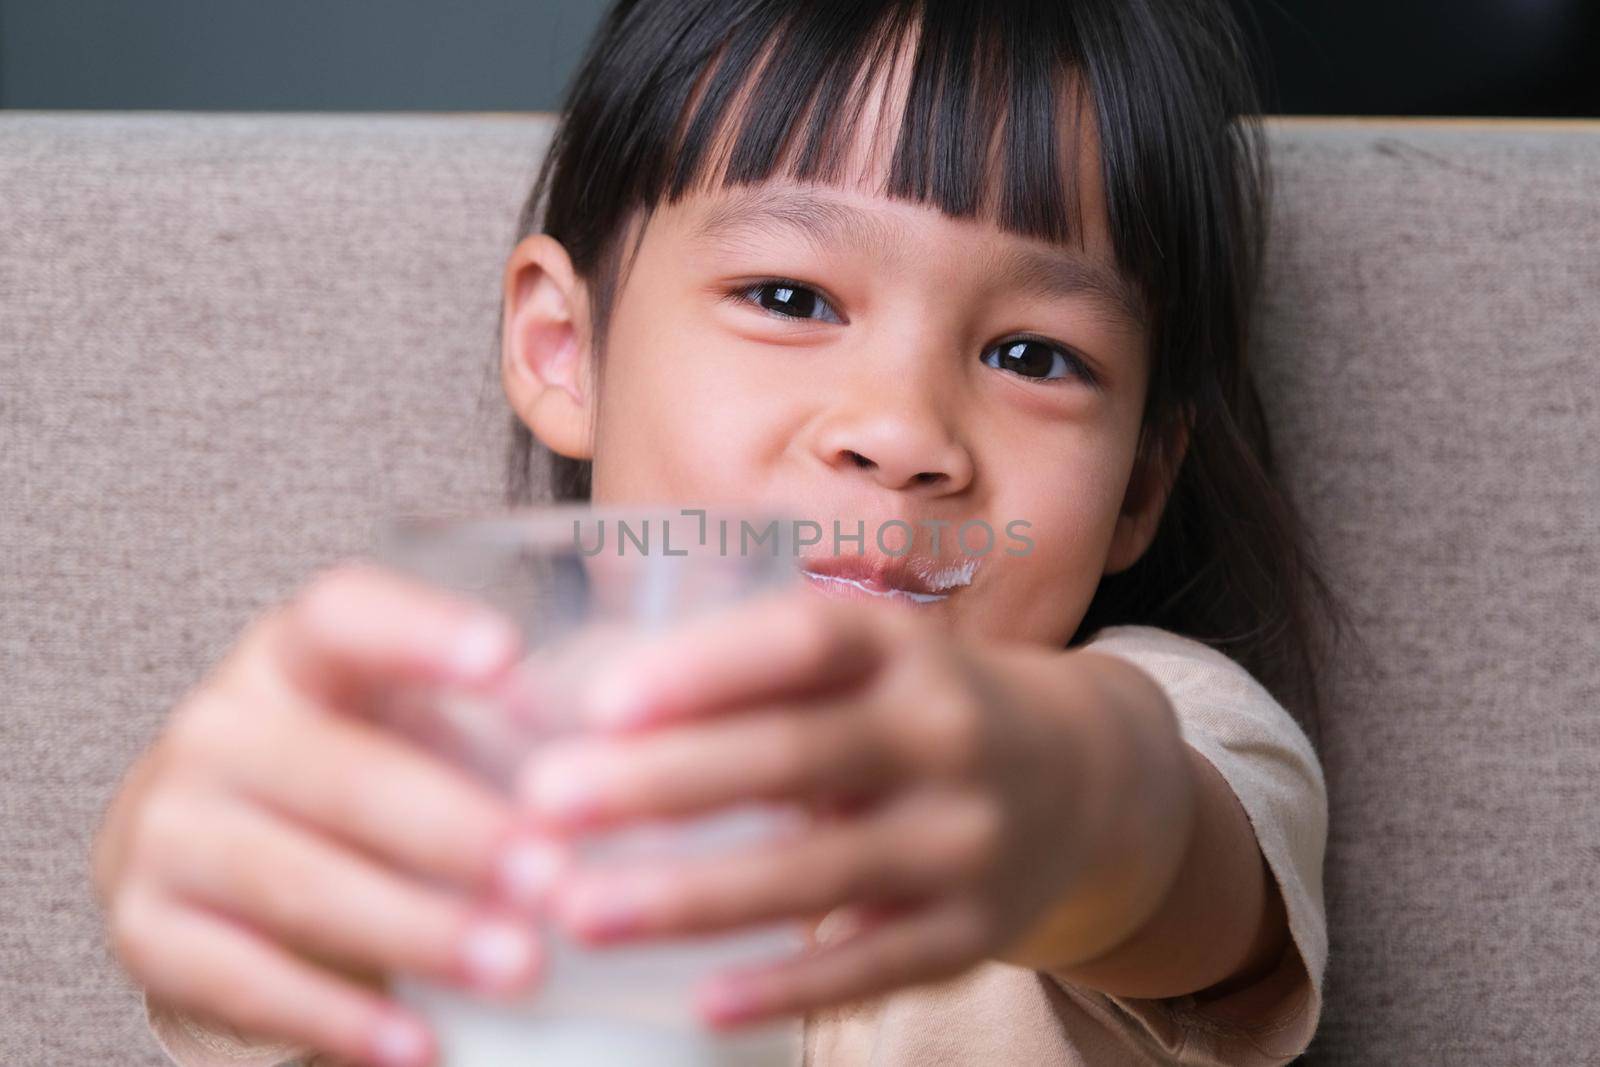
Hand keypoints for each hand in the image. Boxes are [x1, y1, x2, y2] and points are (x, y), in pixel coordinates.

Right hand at [93, 562, 566, 1066]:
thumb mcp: (407, 720)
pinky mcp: (146, 926)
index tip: (508, 658)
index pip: (344, 618)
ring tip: (519, 966)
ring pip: (299, 884)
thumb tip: (612, 750)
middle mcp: (220, 726)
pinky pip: (246, 979)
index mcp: (294, 655)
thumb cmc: (351, 767)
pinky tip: (421, 1043)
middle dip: (456, 832)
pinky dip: (340, 1018)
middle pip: (342, 775)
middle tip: (554, 876)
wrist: (208, 845)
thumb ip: (492, 722)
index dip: (420, 633)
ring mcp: (170, 827)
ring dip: (418, 930)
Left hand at [516, 583, 1106, 1028]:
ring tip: (578, 910)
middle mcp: (944, 732)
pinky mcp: (971, 931)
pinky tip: (697, 1000)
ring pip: (819, 873)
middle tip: (545, 804)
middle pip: (796, 757)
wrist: (1080, 777)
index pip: (804, 642)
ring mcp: (965, 837)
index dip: (705, 668)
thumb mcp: (865, 657)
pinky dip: (784, 984)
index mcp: (902, 648)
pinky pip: (870, 966)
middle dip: (662, 783)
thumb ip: (753, 669)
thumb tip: (577, 696)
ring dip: (691, 895)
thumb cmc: (916, 706)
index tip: (598, 700)